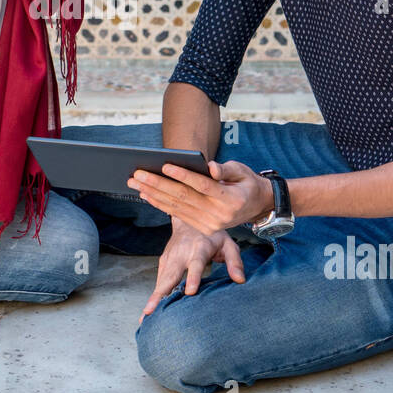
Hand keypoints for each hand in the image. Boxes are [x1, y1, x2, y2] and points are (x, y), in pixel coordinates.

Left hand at [127, 159, 272, 237]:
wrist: (257, 206)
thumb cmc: (246, 182)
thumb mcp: (242, 171)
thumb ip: (226, 168)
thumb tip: (209, 167)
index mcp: (231, 199)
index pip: (202, 185)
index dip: (183, 175)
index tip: (164, 164)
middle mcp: (219, 215)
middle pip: (184, 197)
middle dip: (158, 184)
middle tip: (137, 173)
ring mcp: (210, 224)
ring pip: (177, 207)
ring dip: (153, 194)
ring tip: (135, 182)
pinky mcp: (203, 228)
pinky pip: (178, 215)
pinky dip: (160, 204)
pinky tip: (146, 195)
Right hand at [140, 219, 244, 323]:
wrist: (189, 220)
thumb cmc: (212, 235)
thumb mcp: (228, 244)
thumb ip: (234, 261)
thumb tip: (240, 280)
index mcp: (199, 248)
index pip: (195, 264)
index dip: (192, 278)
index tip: (189, 292)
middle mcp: (181, 253)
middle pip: (170, 275)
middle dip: (161, 293)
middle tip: (151, 310)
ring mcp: (170, 258)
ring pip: (161, 280)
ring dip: (153, 297)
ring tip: (146, 315)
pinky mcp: (163, 262)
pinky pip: (159, 280)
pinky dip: (154, 294)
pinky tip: (150, 309)